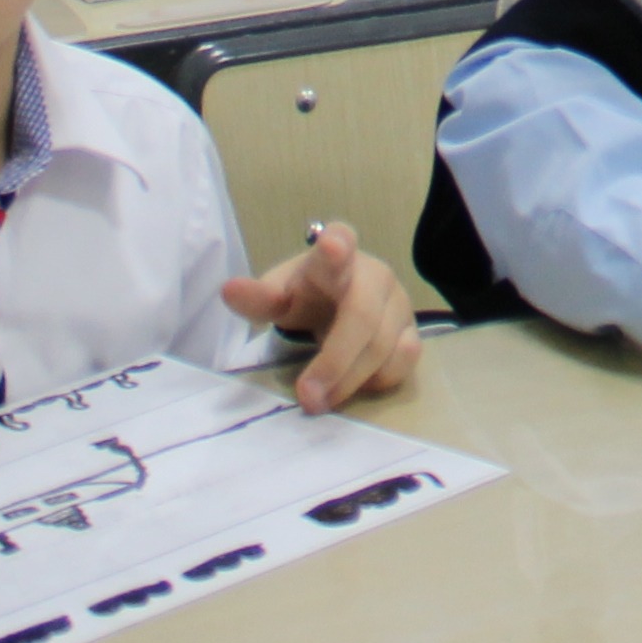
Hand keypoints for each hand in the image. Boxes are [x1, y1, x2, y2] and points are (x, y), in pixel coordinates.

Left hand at [220, 221, 423, 410]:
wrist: (340, 304)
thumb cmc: (307, 296)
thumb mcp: (279, 294)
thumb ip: (257, 298)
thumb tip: (229, 290)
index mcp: (335, 256)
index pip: (340, 241)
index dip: (337, 246)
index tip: (331, 245)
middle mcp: (375, 274)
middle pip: (362, 315)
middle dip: (334, 361)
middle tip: (308, 397)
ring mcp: (399, 302)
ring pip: (382, 346)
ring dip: (348, 381)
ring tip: (318, 401)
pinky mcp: (412, 331)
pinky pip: (402, 361)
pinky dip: (376, 380)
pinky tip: (354, 384)